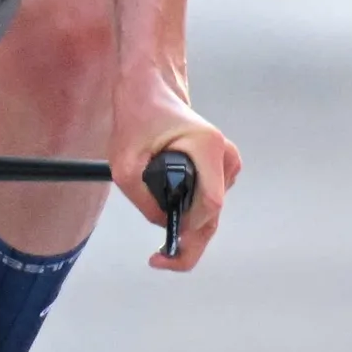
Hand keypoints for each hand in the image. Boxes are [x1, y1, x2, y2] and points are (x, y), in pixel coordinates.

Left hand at [112, 77, 238, 273]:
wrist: (152, 90)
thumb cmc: (139, 118)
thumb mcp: (125, 163)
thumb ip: (143, 198)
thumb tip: (162, 226)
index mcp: (207, 148)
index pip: (210, 204)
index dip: (189, 229)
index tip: (165, 247)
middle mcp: (224, 157)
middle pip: (214, 214)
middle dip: (189, 242)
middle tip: (159, 261)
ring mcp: (225, 163)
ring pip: (210, 211)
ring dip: (186, 226)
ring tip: (159, 241)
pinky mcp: (220, 169)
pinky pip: (208, 203)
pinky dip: (189, 216)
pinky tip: (169, 221)